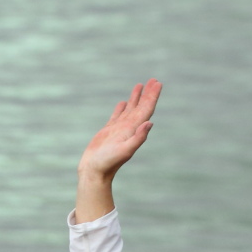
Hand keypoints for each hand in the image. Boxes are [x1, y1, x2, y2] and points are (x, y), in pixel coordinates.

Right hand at [75, 80, 160, 223]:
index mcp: (134, 130)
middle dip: (148, 94)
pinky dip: (122, 108)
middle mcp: (129, 128)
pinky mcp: (108, 131)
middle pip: (141, 107)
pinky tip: (124, 102)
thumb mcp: (125, 150)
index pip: (146, 109)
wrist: (94, 172)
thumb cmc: (108, 163)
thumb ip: (138, 138)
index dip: (152, 96)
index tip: (158, 83)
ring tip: (141, 85)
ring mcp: (119, 129)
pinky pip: (117, 115)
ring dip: (136, 97)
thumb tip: (150, 123)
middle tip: (154, 80)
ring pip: (130, 109)